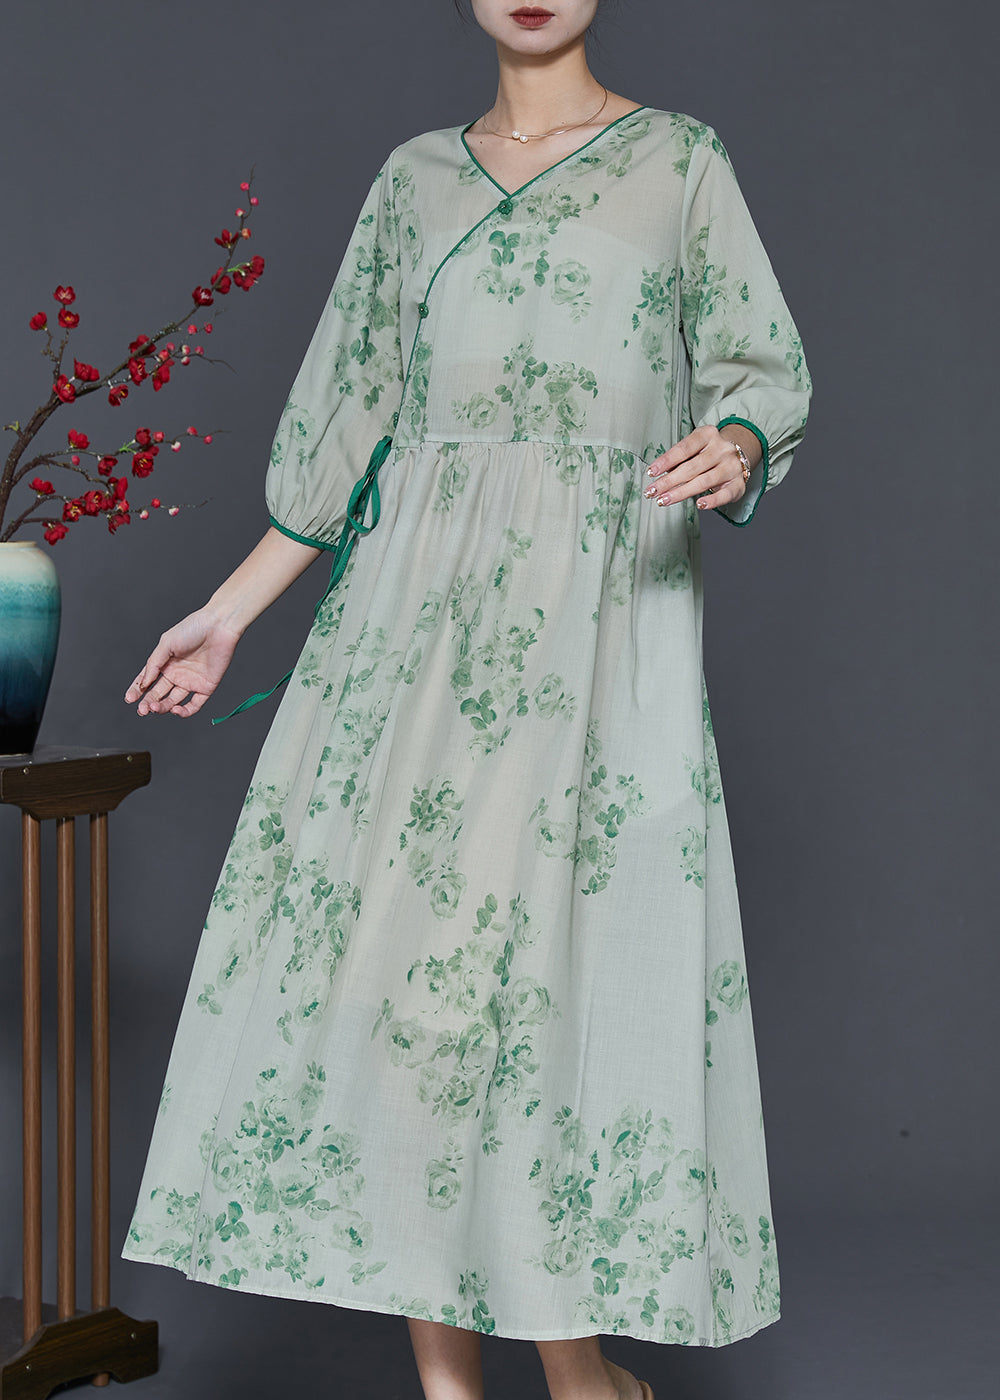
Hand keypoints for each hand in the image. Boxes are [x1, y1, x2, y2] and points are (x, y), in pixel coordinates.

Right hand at [124, 607, 240, 717]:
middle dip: (148, 702)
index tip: (129, 699)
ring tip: (155, 707)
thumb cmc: (192, 629)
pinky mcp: (206, 687)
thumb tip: (143, 684)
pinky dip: (184, 711)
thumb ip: (153, 664)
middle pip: (158, 694)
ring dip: (163, 707)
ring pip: (173, 701)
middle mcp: (176, 674)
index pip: (146, 681)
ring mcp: (190, 682)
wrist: (218, 626)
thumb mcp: (166, 644)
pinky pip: (194, 705)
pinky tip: (175, 710)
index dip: (137, 691)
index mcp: (164, 663)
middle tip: (142, 709)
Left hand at [642, 426, 750, 510]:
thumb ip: (679, 459)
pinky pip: (724, 495)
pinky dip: (712, 501)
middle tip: (652, 492)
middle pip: (691, 467)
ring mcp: (732, 467)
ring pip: (704, 481)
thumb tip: (658, 474)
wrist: (738, 457)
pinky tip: (699, 504)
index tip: (651, 472)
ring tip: (664, 500)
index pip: (684, 448)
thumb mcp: (694, 448)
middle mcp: (722, 449)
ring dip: (681, 493)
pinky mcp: (739, 484)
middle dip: (668, 481)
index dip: (666, 461)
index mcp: (708, 435)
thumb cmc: (708, 453)